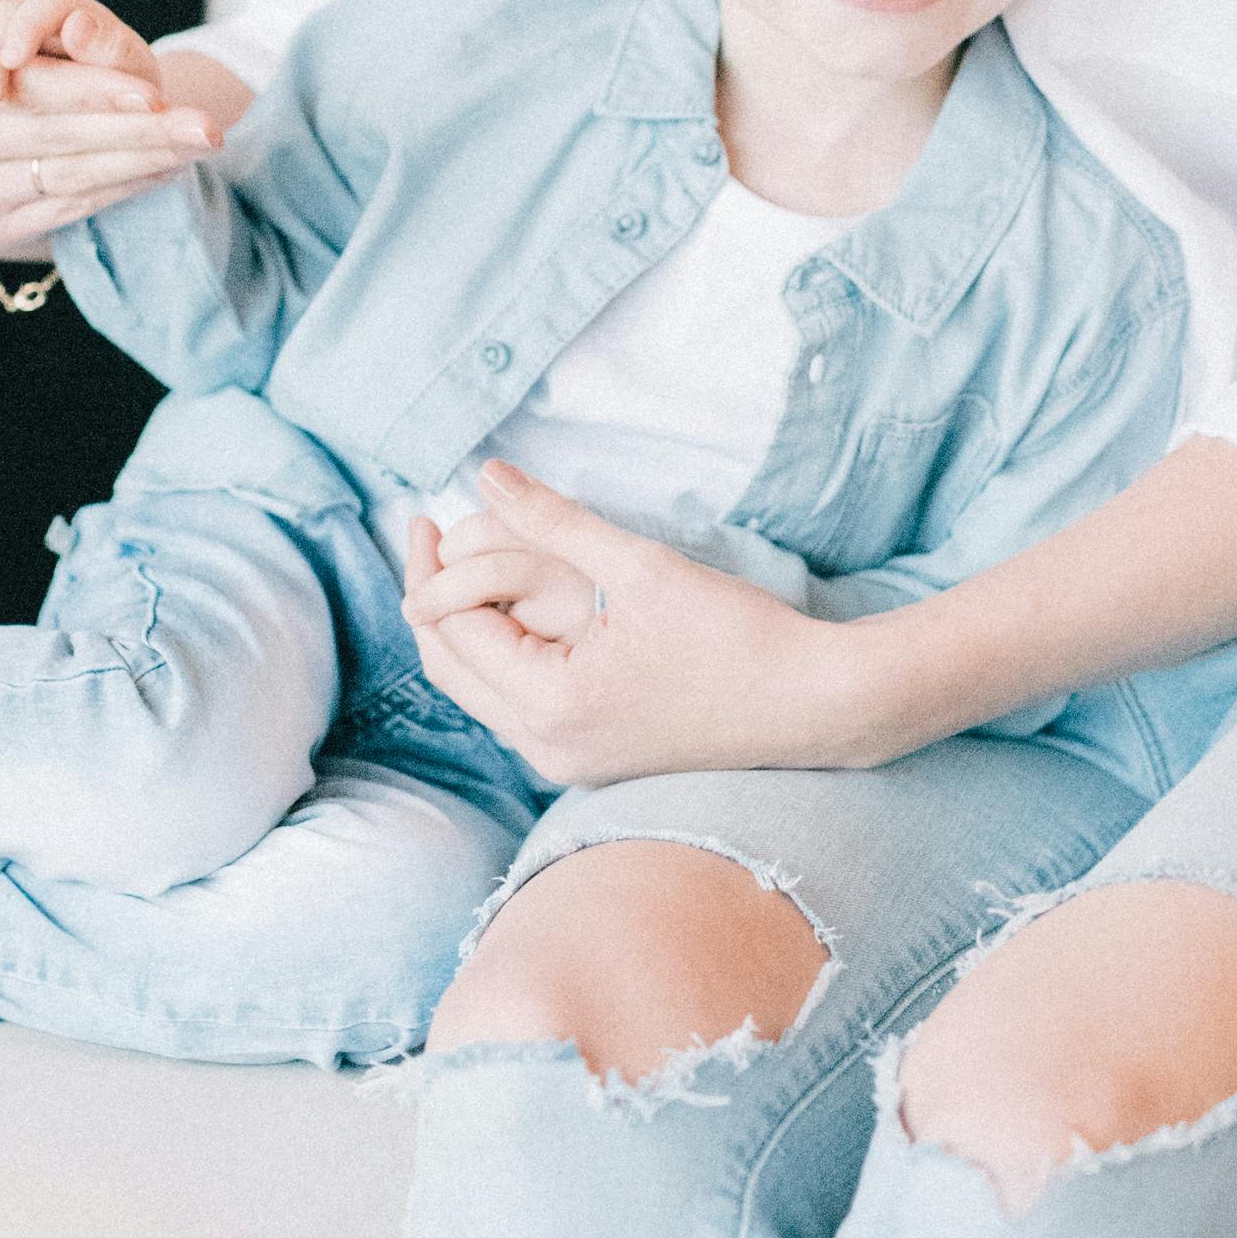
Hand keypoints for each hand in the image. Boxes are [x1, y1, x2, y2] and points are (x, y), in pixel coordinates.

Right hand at [0, 0, 232, 254]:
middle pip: (55, 144)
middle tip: (205, 122)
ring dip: (143, 168)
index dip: (79, 95)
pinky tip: (171, 171)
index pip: (14, 96)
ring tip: (204, 145)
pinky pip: (67, 211)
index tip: (144, 88)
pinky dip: (121, 194)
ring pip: (70, 181)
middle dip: (136, 136)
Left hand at [400, 459, 852, 784]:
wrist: (811, 705)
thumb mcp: (639, 566)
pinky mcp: (591, 761)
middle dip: (432, 600)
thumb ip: (554, 521)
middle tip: (426, 536)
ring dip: (465, 629)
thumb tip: (485, 475)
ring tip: (462, 563)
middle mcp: (546, 747)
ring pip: (481, 691)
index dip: (430, 570)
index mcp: (549, 703)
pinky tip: (513, 610)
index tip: (425, 517)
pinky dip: (501, 657)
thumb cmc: (735, 634)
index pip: (454, 630)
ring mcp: (569, 762)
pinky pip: (516, 707)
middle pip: (452, 668)